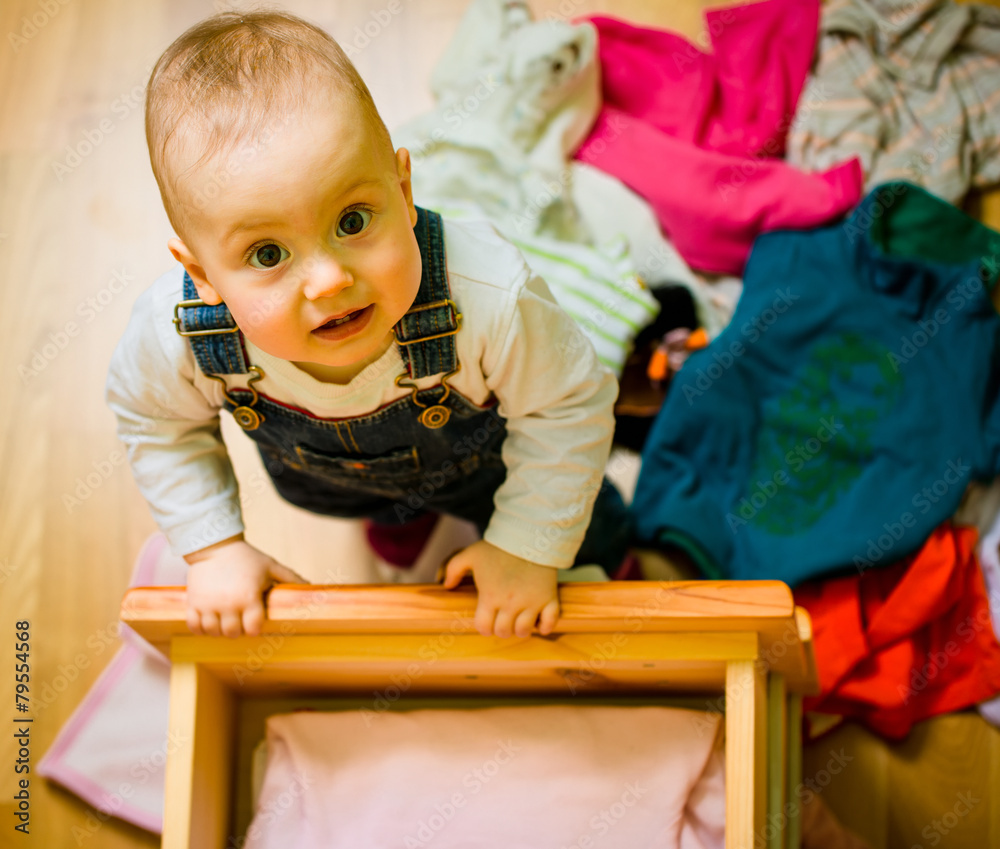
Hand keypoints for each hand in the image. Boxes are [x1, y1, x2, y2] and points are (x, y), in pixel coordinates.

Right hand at [183, 535, 307, 637]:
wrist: (214, 546)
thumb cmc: (246, 557)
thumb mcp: (270, 566)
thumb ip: (289, 578)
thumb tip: (310, 586)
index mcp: (249, 597)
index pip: (253, 628)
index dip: (255, 627)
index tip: (254, 621)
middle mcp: (228, 604)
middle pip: (233, 633)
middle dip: (238, 630)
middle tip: (239, 619)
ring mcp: (208, 605)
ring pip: (213, 632)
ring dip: (220, 630)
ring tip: (224, 620)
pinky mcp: (193, 603)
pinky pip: (194, 626)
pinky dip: (200, 628)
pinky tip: (208, 620)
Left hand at [442, 540, 559, 637]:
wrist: (528, 535)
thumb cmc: (498, 547)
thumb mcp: (470, 554)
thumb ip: (453, 569)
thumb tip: (446, 585)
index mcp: (490, 596)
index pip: (484, 627)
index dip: (484, 627)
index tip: (487, 620)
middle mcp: (510, 603)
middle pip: (503, 632)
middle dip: (501, 629)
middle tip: (503, 620)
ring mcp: (531, 602)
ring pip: (524, 631)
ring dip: (520, 629)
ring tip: (519, 620)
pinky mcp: (549, 598)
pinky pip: (550, 622)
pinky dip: (545, 627)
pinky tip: (539, 623)